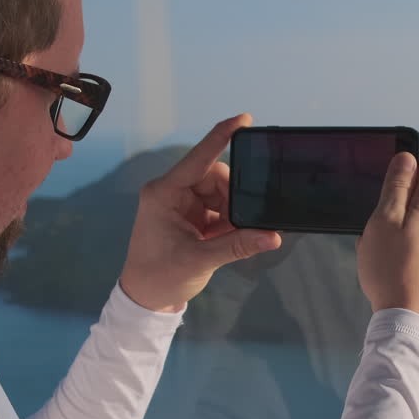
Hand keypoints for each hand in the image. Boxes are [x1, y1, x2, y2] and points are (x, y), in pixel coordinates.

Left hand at [119, 115, 281, 311]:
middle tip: (245, 220)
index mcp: (164, 193)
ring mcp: (182, 204)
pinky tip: (232, 237)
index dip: (221, 137)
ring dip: (232, 212)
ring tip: (234, 235)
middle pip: (215, 176)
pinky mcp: (191, 217)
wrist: (146, 299)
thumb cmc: (161, 276)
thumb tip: (273, 236)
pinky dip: (229, 221)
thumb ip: (237, 245)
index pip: (198, 158)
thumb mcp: (200, 260)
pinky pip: (218, 208)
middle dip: (234, 196)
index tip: (244, 119)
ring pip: (220, 193)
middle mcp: (172, 192)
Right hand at [358, 153, 418, 332]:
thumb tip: (406, 158)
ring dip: (399, 224)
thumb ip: (397, 185)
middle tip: (379, 223)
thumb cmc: (393, 270)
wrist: (411, 320)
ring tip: (383, 248)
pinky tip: (392, 263)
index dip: (406, 165)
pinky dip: (406, 242)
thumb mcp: (384, 220)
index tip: (387, 183)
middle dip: (399, 199)